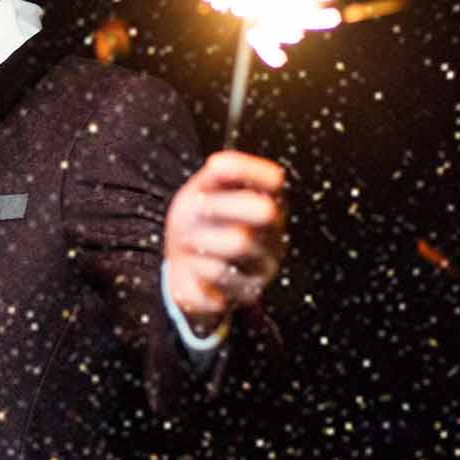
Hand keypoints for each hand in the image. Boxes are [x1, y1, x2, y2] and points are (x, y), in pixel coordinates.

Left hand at [163, 150, 287, 333]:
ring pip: (238, 244)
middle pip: (263, 212)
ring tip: (191, 242)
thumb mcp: (204, 187)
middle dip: (220, 205)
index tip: (214, 172)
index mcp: (269, 203)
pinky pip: (219, 280)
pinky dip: (194, 274)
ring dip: (199, 240)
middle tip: (195, 210)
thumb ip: (217, 172)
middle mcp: (274, 236)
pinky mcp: (246, 296)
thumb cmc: (198, 219)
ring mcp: (264, 269)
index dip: (246, 171)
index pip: (275, 179)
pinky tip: (196, 270)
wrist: (184, 261)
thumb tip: (220, 163)